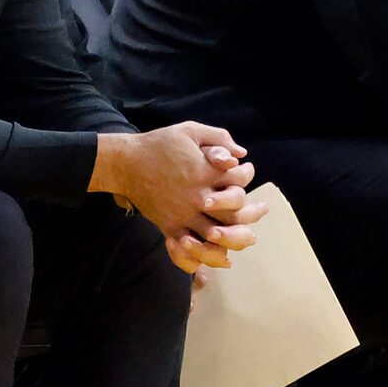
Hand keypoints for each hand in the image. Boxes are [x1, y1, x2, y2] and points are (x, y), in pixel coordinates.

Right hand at [96, 122, 261, 253]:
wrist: (126, 163)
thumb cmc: (159, 144)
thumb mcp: (190, 130)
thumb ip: (218, 138)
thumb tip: (241, 154)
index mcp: (205, 172)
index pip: (239, 179)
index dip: (247, 174)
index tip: (246, 170)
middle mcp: (198, 197)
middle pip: (234, 213)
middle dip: (252, 213)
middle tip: (260, 210)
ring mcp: (184, 215)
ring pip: (217, 236)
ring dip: (235, 239)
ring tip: (249, 238)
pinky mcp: (170, 227)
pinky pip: (190, 249)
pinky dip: (206, 256)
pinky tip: (220, 256)